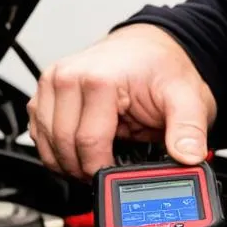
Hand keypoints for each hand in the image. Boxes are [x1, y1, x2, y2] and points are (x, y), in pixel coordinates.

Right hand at [27, 24, 216, 178]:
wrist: (150, 47)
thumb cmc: (161, 68)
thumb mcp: (186, 99)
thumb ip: (188, 130)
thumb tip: (188, 158)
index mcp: (98, 80)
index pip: (89, 143)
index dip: (101, 170)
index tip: (117, 179)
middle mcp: (67, 78)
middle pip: (64, 146)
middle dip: (84, 169)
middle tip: (107, 175)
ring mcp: (51, 84)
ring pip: (46, 143)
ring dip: (67, 162)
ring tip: (94, 164)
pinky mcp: (45, 92)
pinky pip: (39, 133)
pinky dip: (56, 149)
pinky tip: (78, 151)